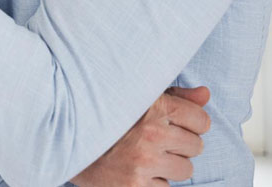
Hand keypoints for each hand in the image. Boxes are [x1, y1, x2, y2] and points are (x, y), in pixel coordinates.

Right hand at [70, 86, 210, 186]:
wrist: (65, 141)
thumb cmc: (106, 116)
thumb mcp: (138, 97)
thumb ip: (175, 96)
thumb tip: (206, 94)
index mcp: (153, 106)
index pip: (201, 120)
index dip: (191, 124)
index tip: (174, 124)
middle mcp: (151, 132)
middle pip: (196, 146)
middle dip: (179, 145)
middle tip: (154, 141)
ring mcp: (144, 161)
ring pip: (185, 169)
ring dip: (169, 165)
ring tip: (144, 155)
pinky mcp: (136, 186)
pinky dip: (154, 182)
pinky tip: (135, 170)